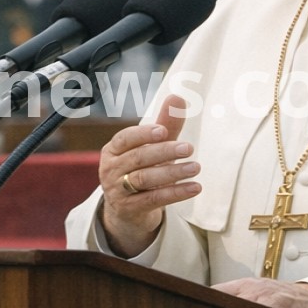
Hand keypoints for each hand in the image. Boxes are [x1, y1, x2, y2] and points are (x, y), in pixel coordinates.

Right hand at [96, 94, 199, 256]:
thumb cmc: (141, 171)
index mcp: (113, 150)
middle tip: (189, 148)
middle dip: (164, 152)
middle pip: (137, 158)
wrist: (127, 211)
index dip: (143, 134)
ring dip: (172, 173)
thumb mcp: (153, 148)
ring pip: (144, 179)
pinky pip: (153, 200)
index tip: (163, 130)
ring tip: (196, 167)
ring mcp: (117, 191)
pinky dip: (175, 193)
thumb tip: (178, 96)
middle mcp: (111, 169)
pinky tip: (194, 187)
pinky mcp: (129, 209)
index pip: (125, 138)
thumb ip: (165, 125)